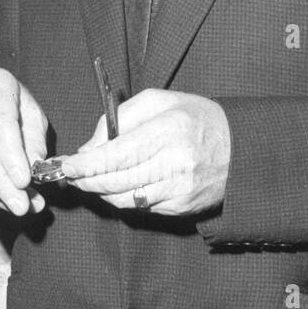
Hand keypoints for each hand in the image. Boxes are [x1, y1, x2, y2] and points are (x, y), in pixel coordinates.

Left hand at [59, 89, 230, 215]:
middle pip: (116, 181)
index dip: (86, 164)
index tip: (66, 165)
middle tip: (71, 175)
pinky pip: (141, 207)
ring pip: (125, 199)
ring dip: (101, 191)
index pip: (116, 155)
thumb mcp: (158, 101)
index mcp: (168, 131)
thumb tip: (88, 147)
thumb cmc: (194, 118)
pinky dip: (124, 198)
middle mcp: (175, 164)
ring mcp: (179, 190)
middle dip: (86, 180)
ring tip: (91, 179)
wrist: (241, 149)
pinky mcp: (182, 208)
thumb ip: (119, 118)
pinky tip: (120, 185)